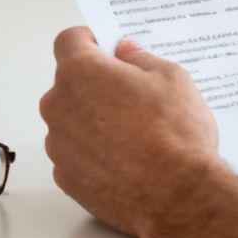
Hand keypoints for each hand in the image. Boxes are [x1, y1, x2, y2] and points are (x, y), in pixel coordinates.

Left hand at [40, 28, 222, 237]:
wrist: (178, 197)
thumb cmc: (175, 136)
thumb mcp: (171, 78)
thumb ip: (140, 59)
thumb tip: (126, 53)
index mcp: (81, 73)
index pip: (69, 41)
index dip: (89, 41)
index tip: (107, 49)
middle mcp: (59, 106)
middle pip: (69, 83)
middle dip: (95, 84)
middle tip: (132, 95)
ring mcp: (59, 145)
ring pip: (72, 120)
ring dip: (94, 121)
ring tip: (134, 134)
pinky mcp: (66, 178)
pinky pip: (76, 154)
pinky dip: (94, 153)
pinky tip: (126, 160)